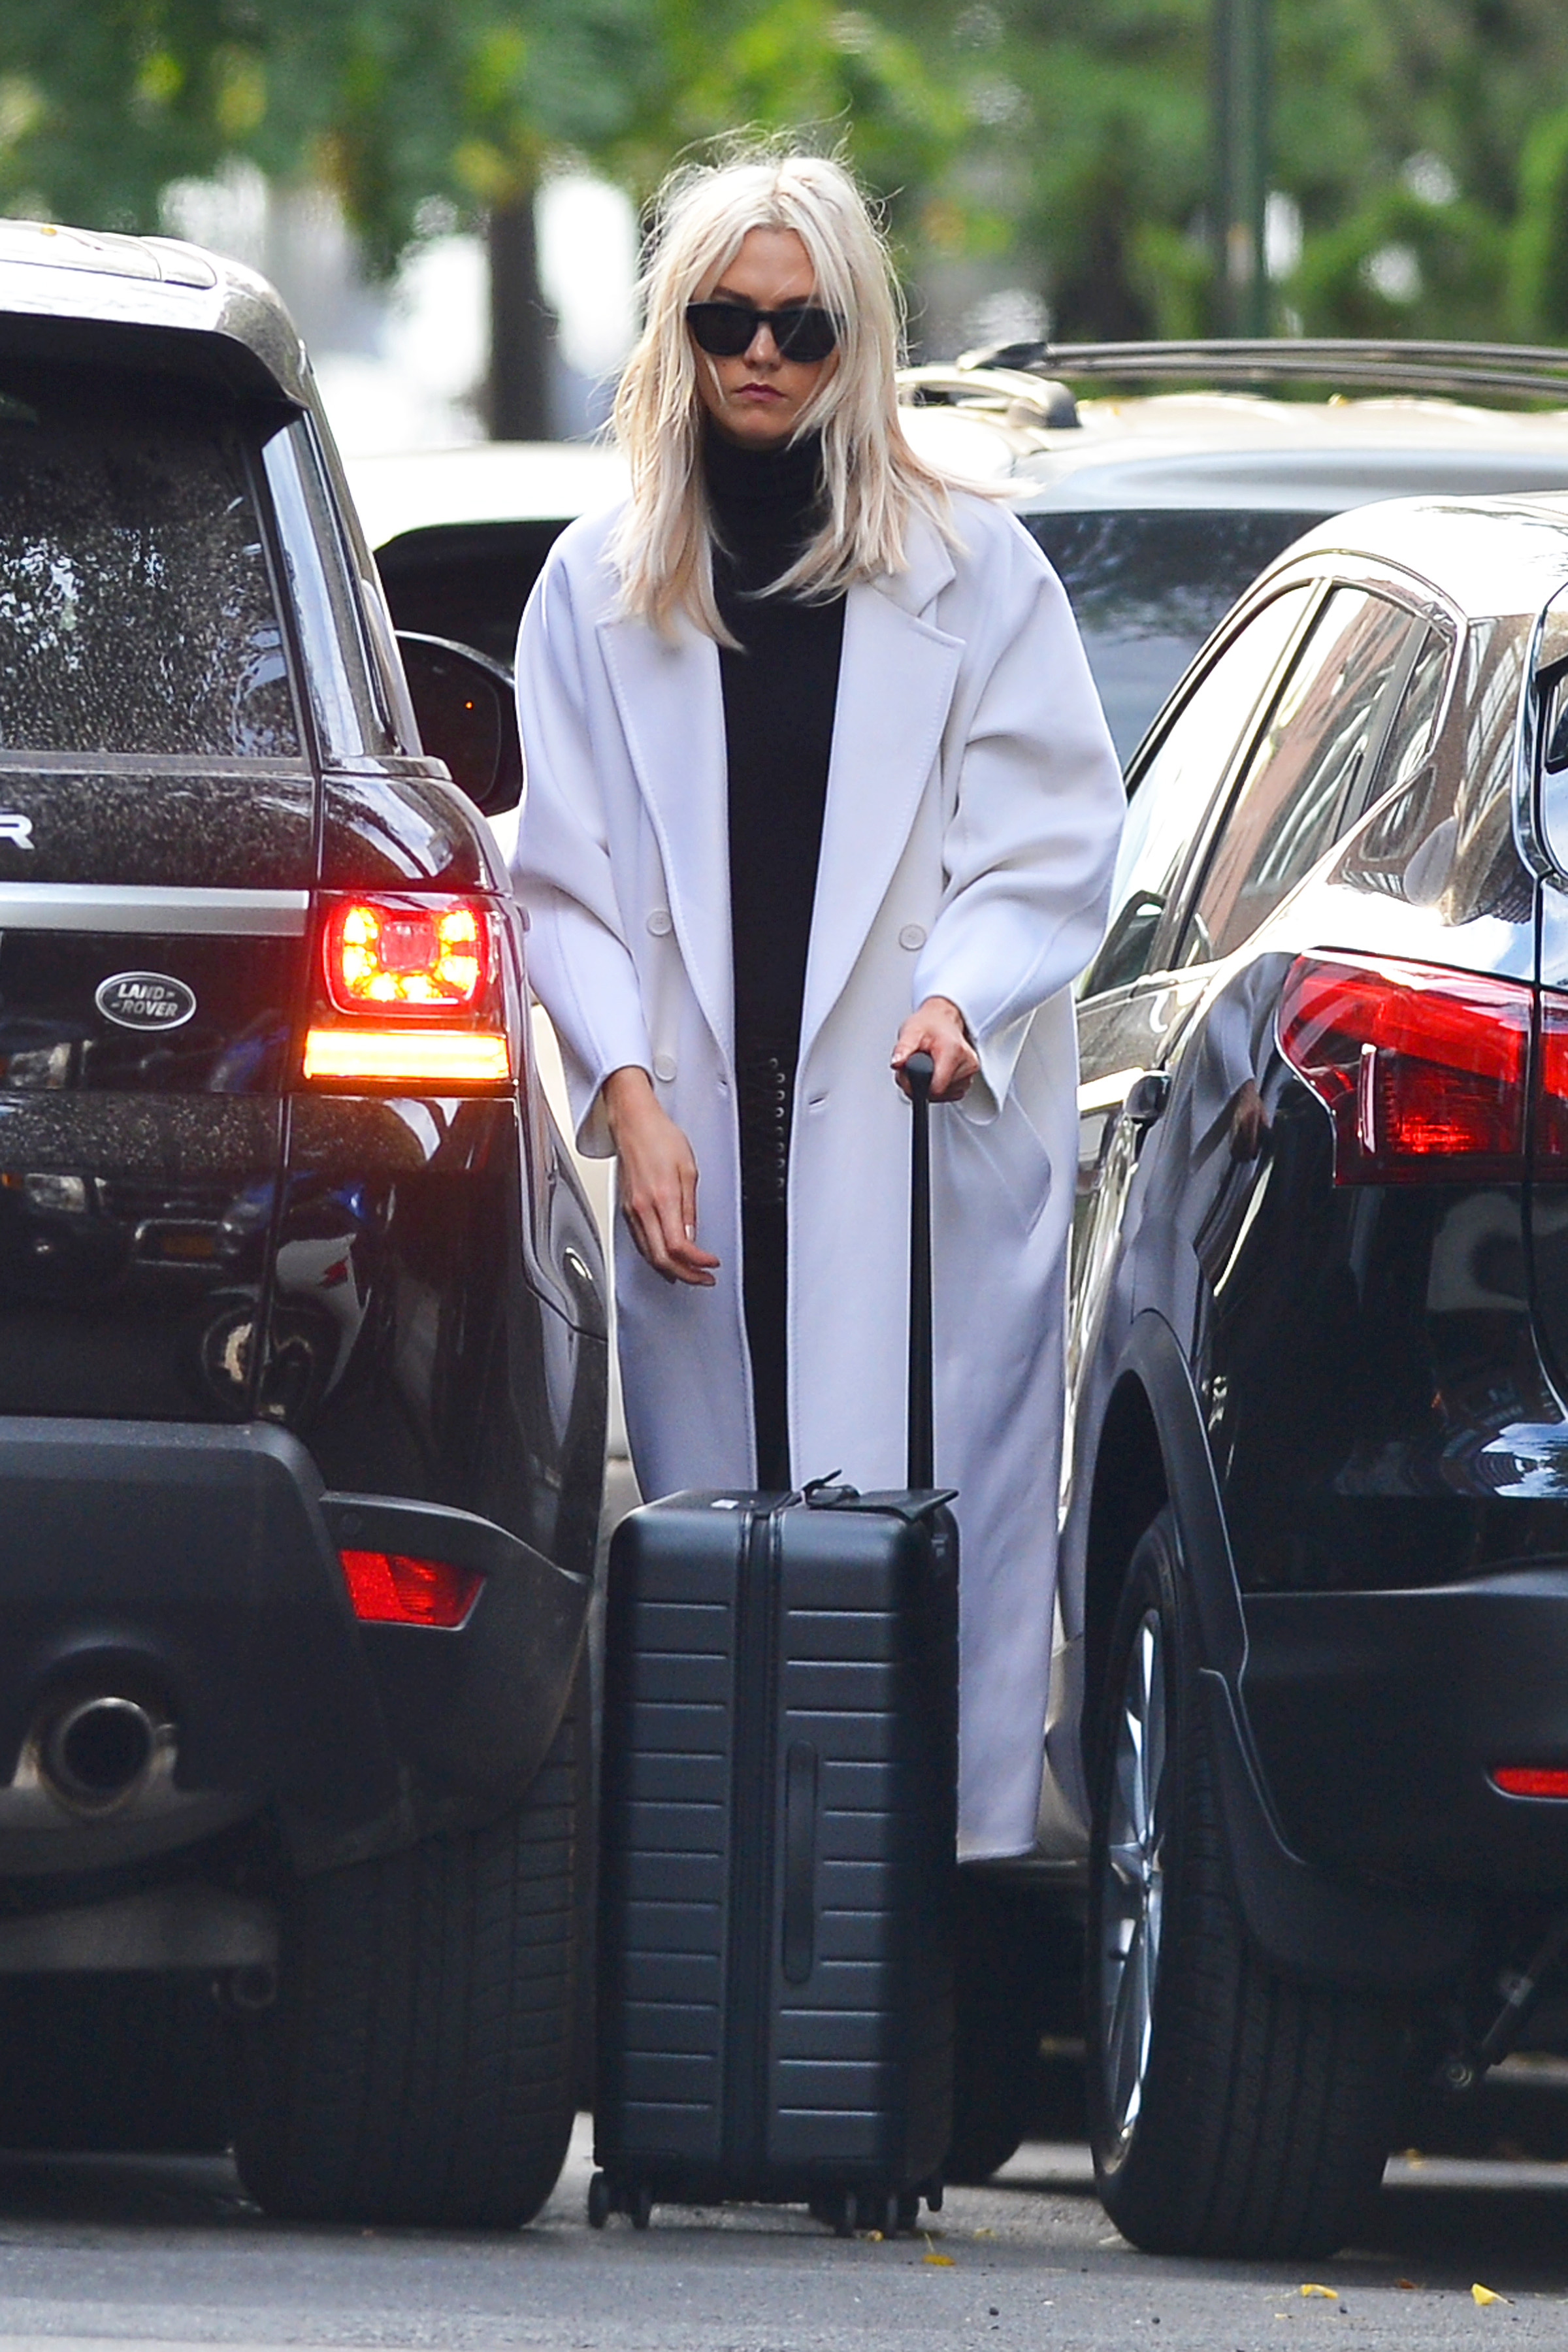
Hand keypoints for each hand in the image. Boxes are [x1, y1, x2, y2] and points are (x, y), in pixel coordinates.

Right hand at [602, 1066, 719, 1285]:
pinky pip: (640, 1242)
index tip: (711, 1264)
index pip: (679, 1245)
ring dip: (669, 1270)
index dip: (697, 1262)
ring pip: (648, 1254)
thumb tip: (692, 1234)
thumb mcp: (688, 1169)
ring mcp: (632, 1210)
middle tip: (703, 1278)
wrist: (633, 1122)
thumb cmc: (660, 1137)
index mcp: (662, 1197)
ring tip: (689, 1274)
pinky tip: (665, 1259)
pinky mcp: (626, 1208)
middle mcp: (643, 1208)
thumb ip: (690, 1206)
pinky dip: (655, 1257)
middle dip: (685, 1274)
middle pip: (661, 1257)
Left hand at [891, 997, 978, 1102]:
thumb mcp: (910, 1032)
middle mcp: (967, 1063)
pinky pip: (950, 1094)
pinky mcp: (969, 1080)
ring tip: (925, 1067)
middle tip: (915, 1066)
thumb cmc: (928, 1025)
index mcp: (953, 1050)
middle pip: (938, 1093)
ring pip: (944, 1096)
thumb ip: (902, 1049)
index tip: (910, 1075)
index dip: (917, 1086)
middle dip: (920, 1085)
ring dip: (929, 1087)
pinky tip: (935, 1073)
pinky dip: (939, 1088)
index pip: (936, 1088)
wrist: (942, 1020)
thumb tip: (896, 1063)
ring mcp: (970, 1073)